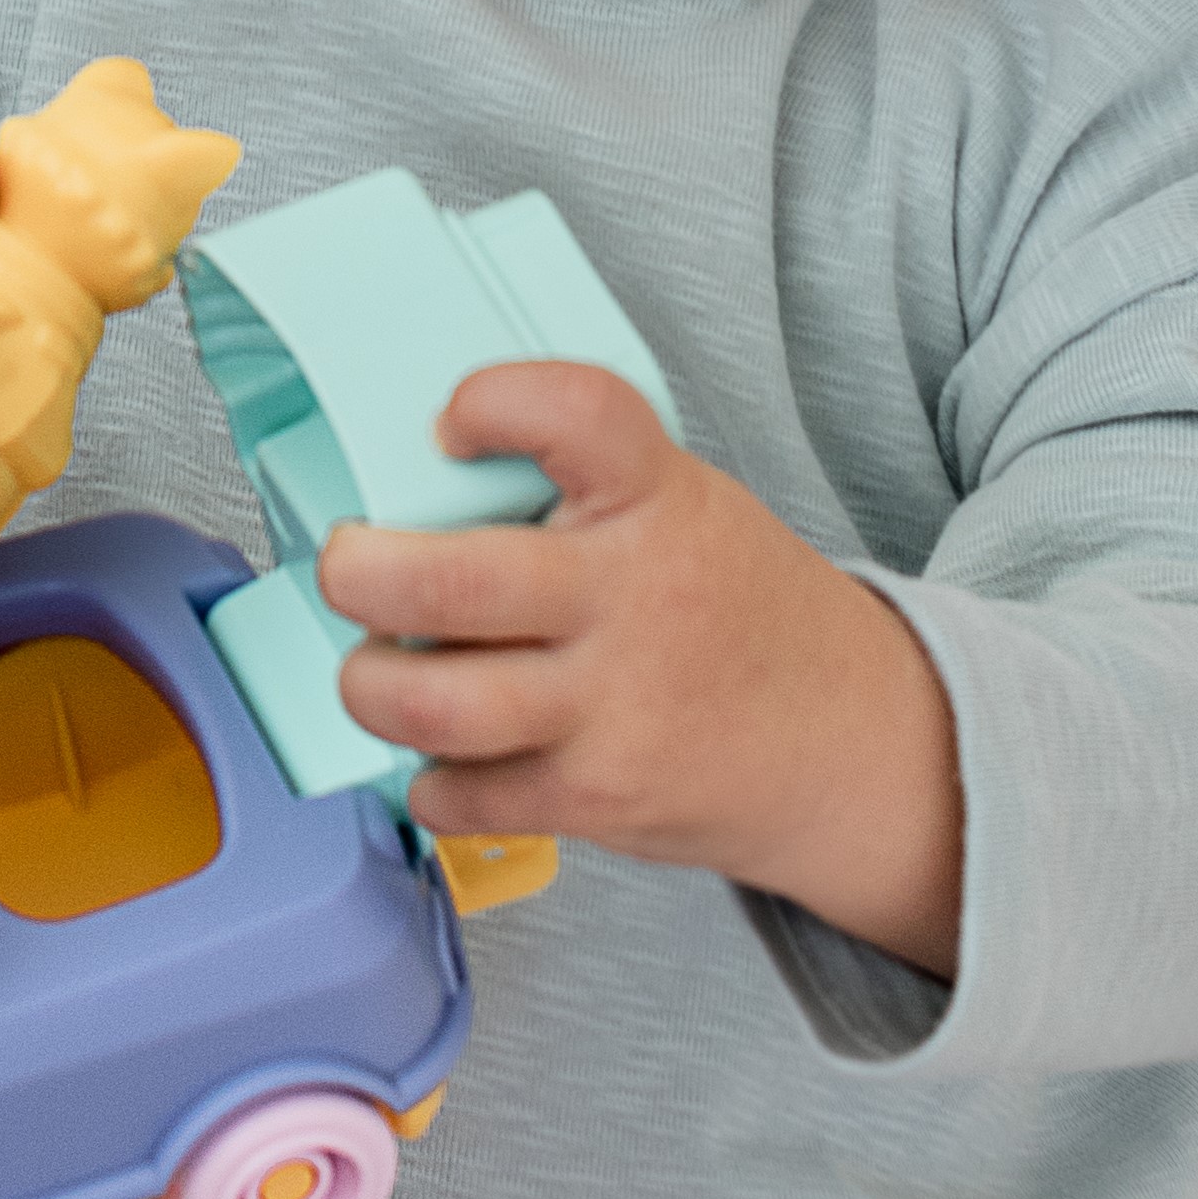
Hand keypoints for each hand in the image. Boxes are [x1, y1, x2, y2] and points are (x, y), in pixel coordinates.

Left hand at [317, 364, 964, 974]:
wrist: (846, 743)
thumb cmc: (732, 615)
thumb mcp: (681, 507)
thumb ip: (574, 490)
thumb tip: (412, 481)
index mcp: (657, 499)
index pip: (576, 412)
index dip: (495, 401)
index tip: (451, 419)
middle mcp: (632, 598)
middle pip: (448, 580)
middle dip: (359, 572)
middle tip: (351, 565)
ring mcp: (611, 707)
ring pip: (430, 704)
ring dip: (371, 686)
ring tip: (381, 668)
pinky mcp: (591, 797)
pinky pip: (456, 793)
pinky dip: (430, 778)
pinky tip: (451, 750)